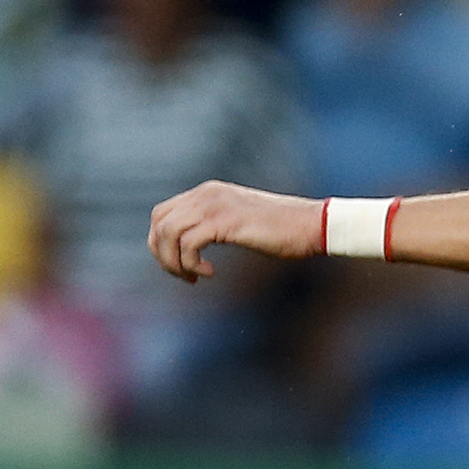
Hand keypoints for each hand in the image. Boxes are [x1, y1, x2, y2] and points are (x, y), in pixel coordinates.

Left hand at [148, 181, 323, 283]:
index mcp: (208, 192)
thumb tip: (187, 244)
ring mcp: (215, 205)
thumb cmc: (280, 229)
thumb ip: (213, 223)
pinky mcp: (225, 221)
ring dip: (174, 262)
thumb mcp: (238, 220)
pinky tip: (210, 273)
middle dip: (162, 254)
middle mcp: (207, 194)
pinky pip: (188, 244)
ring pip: (168, 234)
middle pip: (159, 223)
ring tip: (194, 276)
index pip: (161, 214)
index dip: (160, 243)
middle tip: (183, 275)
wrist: (310, 225)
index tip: (178, 264)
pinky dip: (191, 264)